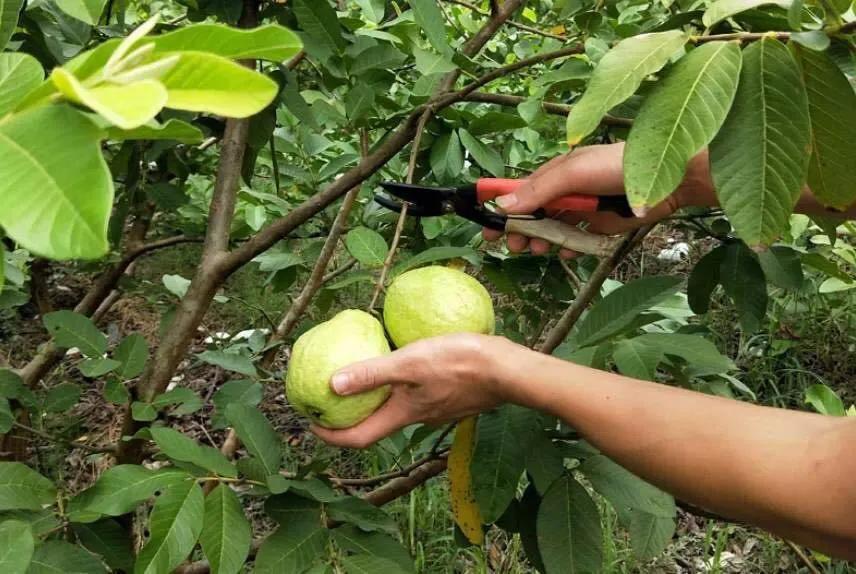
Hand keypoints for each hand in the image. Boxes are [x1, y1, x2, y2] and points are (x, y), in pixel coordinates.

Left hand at [310, 334, 516, 447]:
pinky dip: (397, 389)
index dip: (332, 436)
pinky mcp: (448, 396)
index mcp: (402, 414)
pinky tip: (399, 365)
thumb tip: (332, 384)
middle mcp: (416, 418)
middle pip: (375, 426)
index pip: (358, 438)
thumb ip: (373, 373)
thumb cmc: (461, 364)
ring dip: (374, 401)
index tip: (312, 423)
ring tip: (361, 376)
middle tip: (329, 399)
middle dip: (349, 417)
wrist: (507, 370)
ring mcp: (435, 409)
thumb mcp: (411, 362)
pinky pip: (414, 397)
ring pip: (396, 411)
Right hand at [483, 143, 716, 256]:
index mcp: (554, 172)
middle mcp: (564, 191)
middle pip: (531, 213)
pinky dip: (565, 247)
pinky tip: (564, 251)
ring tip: (536, 250)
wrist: (671, 180)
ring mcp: (581, 209)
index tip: (485, 224)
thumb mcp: (574, 172)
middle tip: (511, 245)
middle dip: (518, 229)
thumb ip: (540, 189)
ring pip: (549, 229)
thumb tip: (503, 205)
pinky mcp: (598, 226)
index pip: (518, 189)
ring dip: (539, 240)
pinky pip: (574, 239)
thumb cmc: (619, 167)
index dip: (500, 206)